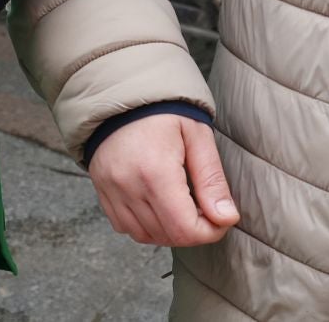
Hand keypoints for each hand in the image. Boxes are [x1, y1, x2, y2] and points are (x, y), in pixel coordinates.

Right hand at [88, 114, 237, 245]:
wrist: (121, 92)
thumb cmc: (163, 110)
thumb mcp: (197, 136)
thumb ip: (212, 180)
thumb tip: (227, 218)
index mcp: (156, 171)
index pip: (185, 229)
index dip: (210, 232)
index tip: (221, 219)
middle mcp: (128, 186)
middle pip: (167, 236)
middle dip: (193, 230)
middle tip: (205, 209)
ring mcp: (111, 190)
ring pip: (145, 236)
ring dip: (169, 230)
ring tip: (182, 206)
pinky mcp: (102, 191)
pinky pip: (124, 227)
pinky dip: (145, 225)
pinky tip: (158, 205)